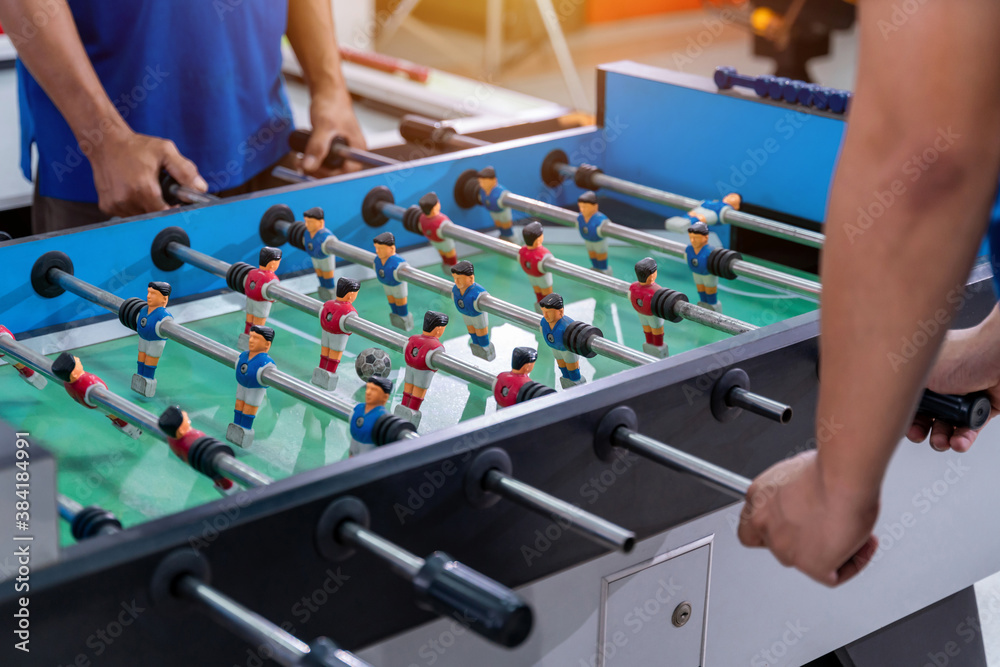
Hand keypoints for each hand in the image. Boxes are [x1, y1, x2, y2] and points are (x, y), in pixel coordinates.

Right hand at [89, 131, 206, 217]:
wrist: (104, 141)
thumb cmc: (136, 146)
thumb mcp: (165, 151)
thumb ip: (185, 170)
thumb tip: (201, 188)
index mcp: (144, 189)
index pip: (166, 214)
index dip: (174, 210)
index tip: (176, 204)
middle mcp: (127, 200)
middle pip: (153, 217)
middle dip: (161, 208)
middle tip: (160, 192)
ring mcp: (115, 205)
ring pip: (140, 217)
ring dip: (147, 208)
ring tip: (146, 190)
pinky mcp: (107, 206)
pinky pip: (127, 214)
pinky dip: (134, 207)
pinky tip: (133, 192)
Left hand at [299, 88, 365, 176]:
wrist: (328, 92)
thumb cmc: (332, 105)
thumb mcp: (324, 127)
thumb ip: (317, 147)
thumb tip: (309, 166)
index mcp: (357, 149)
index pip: (347, 172)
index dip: (330, 174)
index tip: (314, 169)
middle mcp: (353, 152)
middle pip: (339, 172)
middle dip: (319, 171)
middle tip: (303, 166)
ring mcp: (345, 150)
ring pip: (331, 168)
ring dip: (315, 167)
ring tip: (301, 161)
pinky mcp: (336, 147)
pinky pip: (327, 160)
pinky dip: (315, 161)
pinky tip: (306, 158)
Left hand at [737, 450, 879, 585]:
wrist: (842, 475)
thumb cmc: (828, 467)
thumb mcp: (797, 473)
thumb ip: (793, 494)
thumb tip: (807, 503)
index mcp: (758, 497)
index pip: (753, 525)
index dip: (775, 528)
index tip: (795, 525)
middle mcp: (765, 524)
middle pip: (779, 546)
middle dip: (807, 539)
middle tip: (831, 527)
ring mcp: (784, 547)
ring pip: (805, 562)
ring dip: (830, 551)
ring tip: (853, 530)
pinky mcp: (809, 565)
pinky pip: (831, 576)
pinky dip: (851, 563)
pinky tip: (863, 543)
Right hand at [907, 305, 999, 451]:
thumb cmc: (965, 355)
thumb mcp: (919, 370)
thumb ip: (900, 384)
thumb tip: (880, 395)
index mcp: (926, 370)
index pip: (908, 397)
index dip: (902, 412)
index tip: (899, 422)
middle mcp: (944, 383)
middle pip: (925, 414)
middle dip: (920, 429)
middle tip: (919, 434)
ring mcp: (964, 396)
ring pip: (946, 425)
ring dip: (941, 438)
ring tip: (942, 441)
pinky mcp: (983, 408)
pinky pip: (969, 430)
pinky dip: (963, 438)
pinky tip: (958, 441)